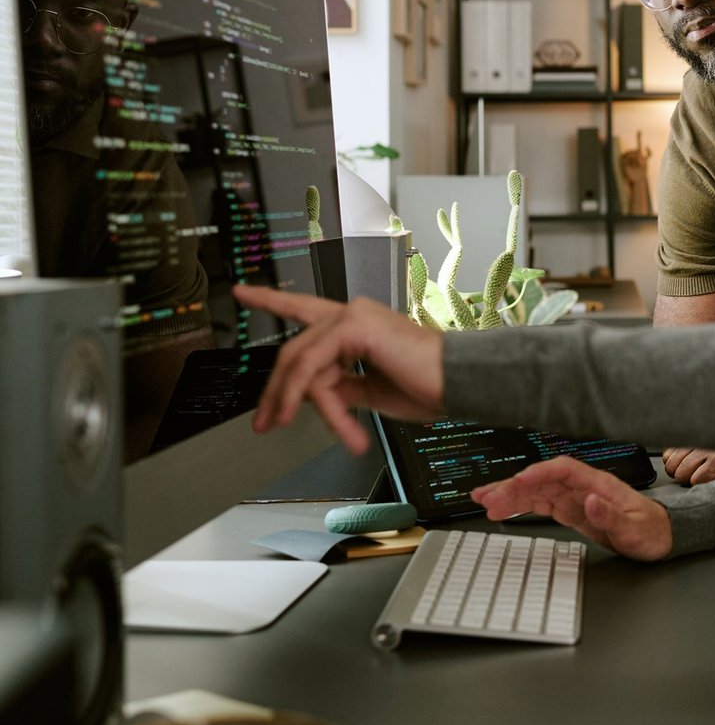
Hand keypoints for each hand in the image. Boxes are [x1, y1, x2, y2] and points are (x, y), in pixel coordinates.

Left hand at [234, 284, 444, 454]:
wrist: (460, 384)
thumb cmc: (429, 386)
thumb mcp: (372, 391)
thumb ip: (342, 387)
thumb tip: (315, 395)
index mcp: (358, 325)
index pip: (306, 310)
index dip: (272, 300)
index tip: (243, 291)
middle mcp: (353, 313)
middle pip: (293, 349)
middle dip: (274, 391)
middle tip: (265, 424)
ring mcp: (353, 316)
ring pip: (300, 362)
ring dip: (296, 402)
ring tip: (313, 433)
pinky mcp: (354, 327)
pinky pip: (314, 368)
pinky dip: (315, 399)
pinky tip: (338, 424)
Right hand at [473, 457, 671, 560]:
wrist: (661, 537)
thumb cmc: (652, 530)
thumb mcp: (635, 528)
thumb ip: (612, 515)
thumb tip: (591, 501)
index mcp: (599, 484)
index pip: (562, 470)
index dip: (538, 473)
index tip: (517, 481)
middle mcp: (584, 488)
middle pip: (543, 480)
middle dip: (514, 486)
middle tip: (488, 498)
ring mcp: (576, 499)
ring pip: (538, 492)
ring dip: (511, 495)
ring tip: (484, 500)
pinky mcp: (573, 512)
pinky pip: (542, 505)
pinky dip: (522, 506)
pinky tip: (504, 507)